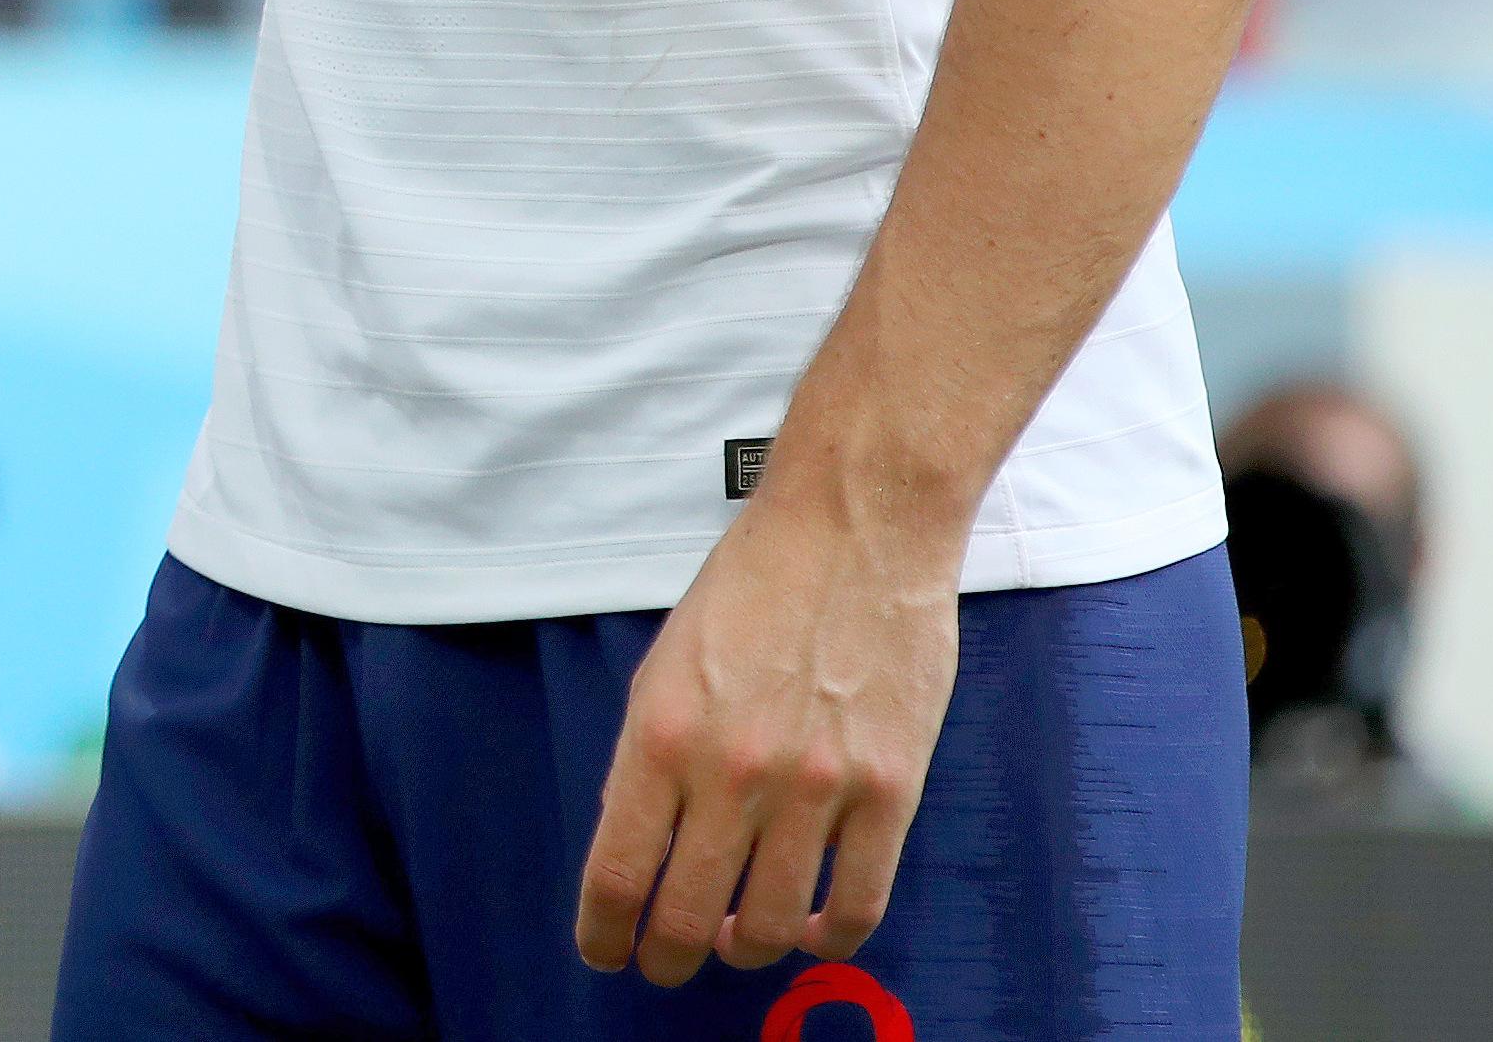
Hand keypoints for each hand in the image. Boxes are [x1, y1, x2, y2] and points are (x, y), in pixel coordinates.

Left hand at [574, 490, 957, 984]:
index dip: (604, 933)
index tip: (603, 953)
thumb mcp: (666, 665)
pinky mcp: (890, 792)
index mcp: (660, 734)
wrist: (857, 530)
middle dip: (665, 957)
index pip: (618, 872)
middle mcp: (732, 771)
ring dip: (744, 949)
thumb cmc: (754, 586)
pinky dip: (829, 937)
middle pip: (686, 916)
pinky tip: (811, 929)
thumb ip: (650, 758)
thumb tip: (638, 846)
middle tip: (663, 963)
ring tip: (735, 939)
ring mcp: (816, 787)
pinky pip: (858, 904)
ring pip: (770, 925)